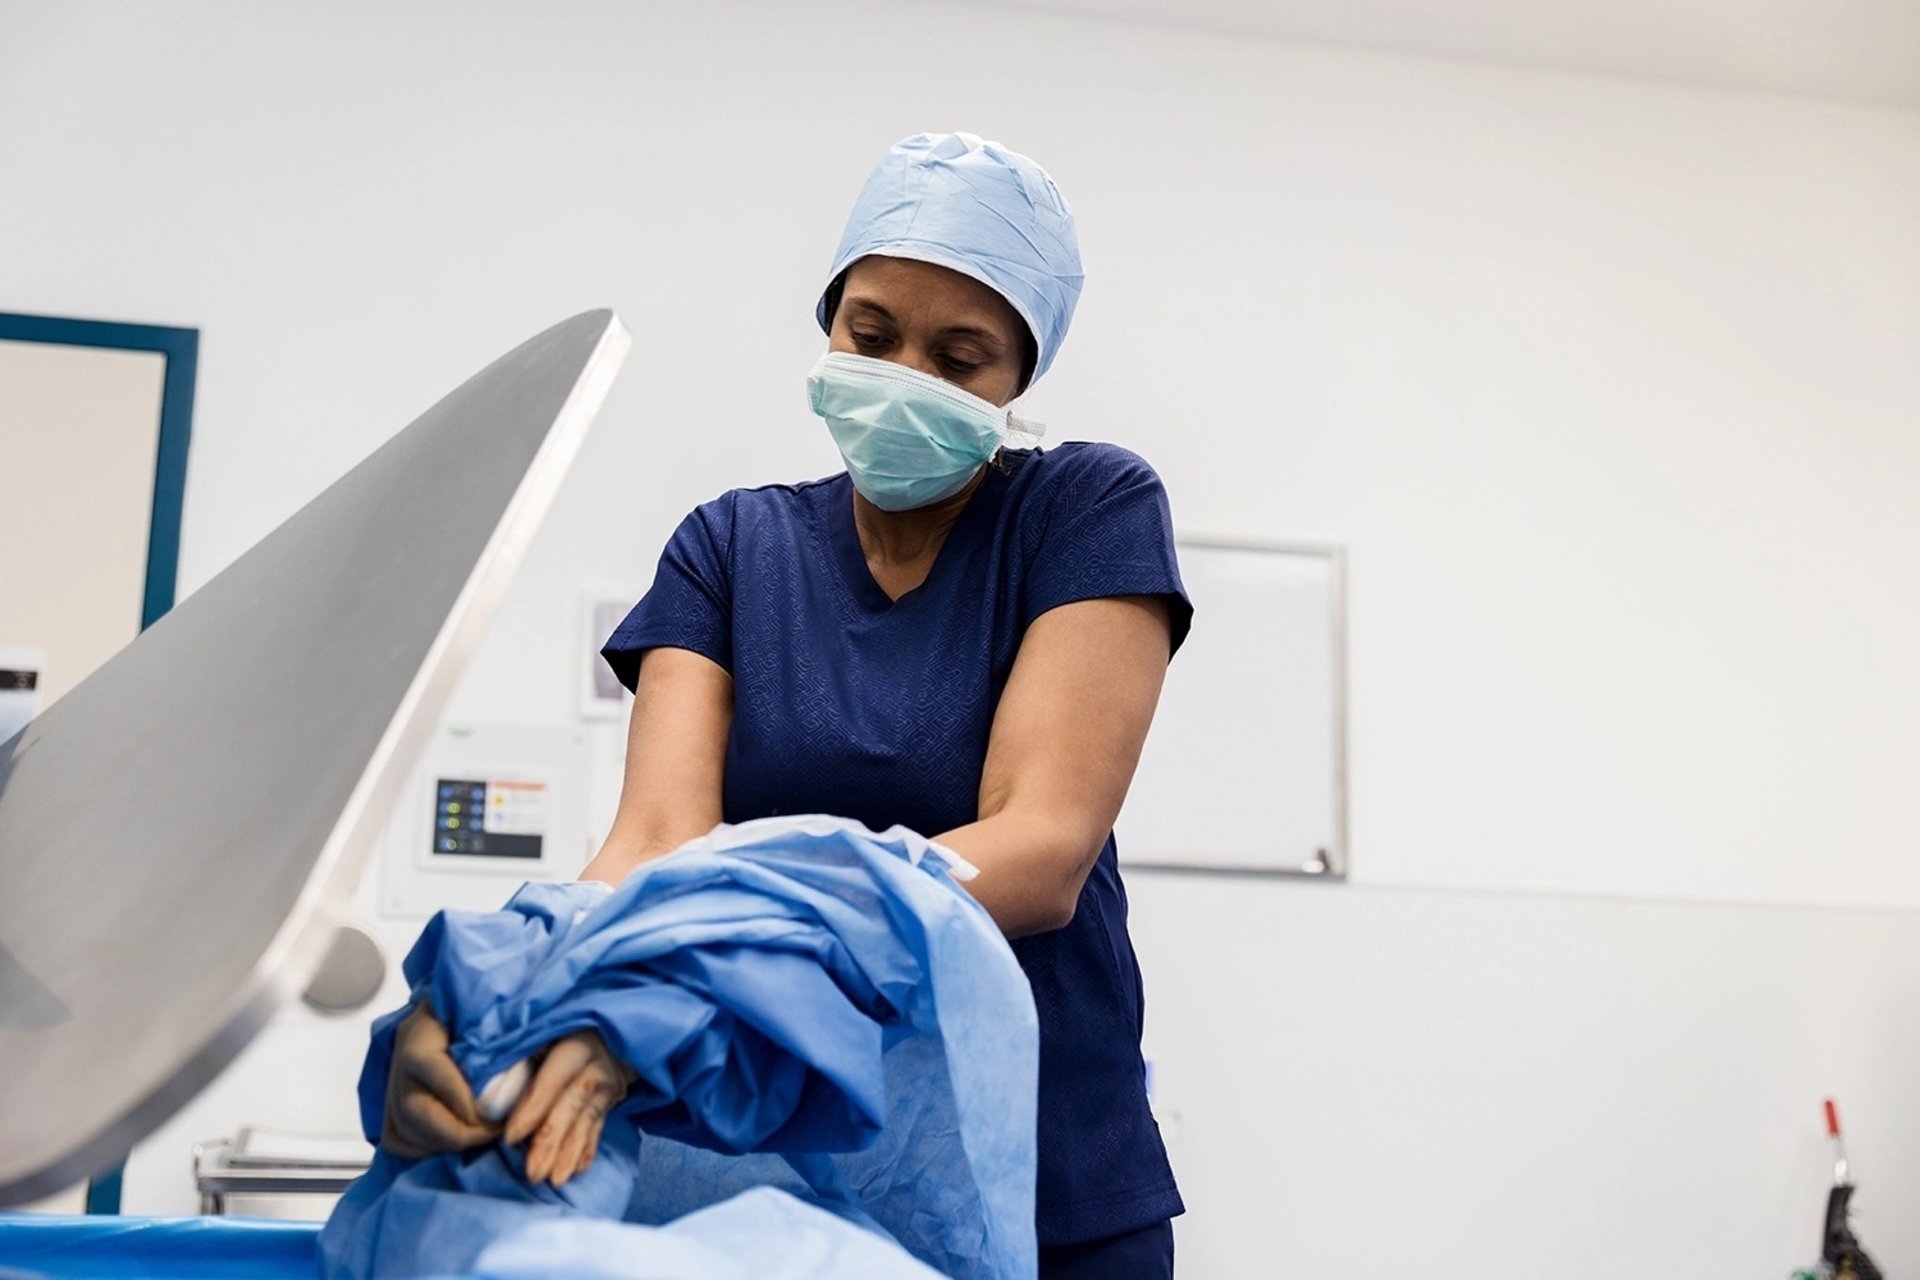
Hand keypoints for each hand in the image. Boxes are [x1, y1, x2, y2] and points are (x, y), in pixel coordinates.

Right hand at [380, 1003, 499, 1157]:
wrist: (467, 1002)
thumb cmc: (489, 1005)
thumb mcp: (500, 1014)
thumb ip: (504, 1042)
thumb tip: (514, 1086)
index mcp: (423, 1027)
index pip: (428, 1066)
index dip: (462, 1100)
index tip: (496, 1116)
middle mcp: (400, 1054)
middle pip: (412, 1108)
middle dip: (455, 1132)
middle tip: (492, 1133)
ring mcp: (392, 1079)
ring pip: (402, 1128)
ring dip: (443, 1144)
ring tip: (479, 1137)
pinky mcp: (391, 1101)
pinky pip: (396, 1136)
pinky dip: (423, 1149)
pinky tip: (453, 1143)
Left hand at [504, 1029, 636, 1186]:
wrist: (616, 1019)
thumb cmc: (566, 1023)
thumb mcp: (545, 1026)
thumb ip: (520, 1050)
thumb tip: (487, 1083)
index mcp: (576, 1046)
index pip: (551, 1082)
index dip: (531, 1109)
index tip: (510, 1138)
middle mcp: (596, 1068)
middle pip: (570, 1108)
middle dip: (550, 1143)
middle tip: (532, 1175)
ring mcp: (609, 1086)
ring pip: (585, 1124)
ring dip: (569, 1155)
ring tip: (554, 1181)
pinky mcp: (613, 1099)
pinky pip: (599, 1127)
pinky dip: (588, 1150)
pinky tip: (578, 1170)